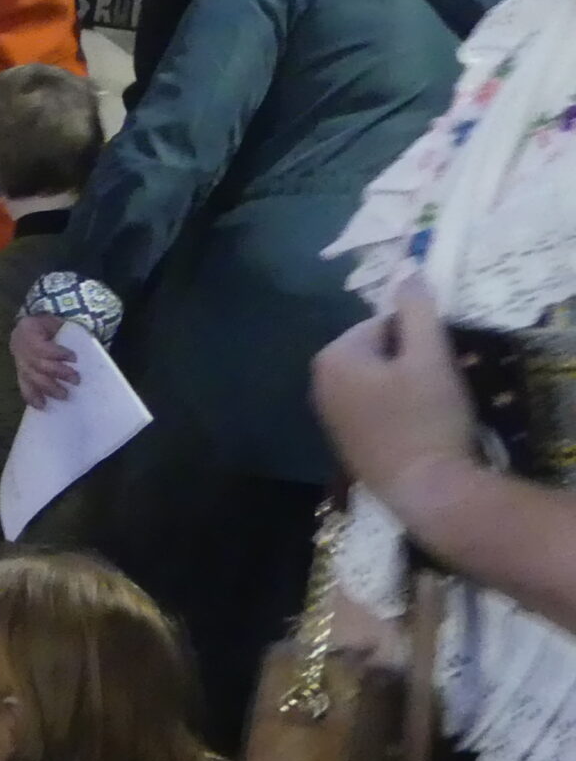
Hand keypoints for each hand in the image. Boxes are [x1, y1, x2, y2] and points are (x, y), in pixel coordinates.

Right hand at [11, 314, 78, 406]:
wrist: (29, 326)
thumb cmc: (47, 324)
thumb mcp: (56, 321)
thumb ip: (65, 333)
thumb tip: (84, 349)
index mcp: (27, 328)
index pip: (41, 345)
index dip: (56, 353)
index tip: (74, 358)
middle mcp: (19, 346)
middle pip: (36, 363)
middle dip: (57, 373)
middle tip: (76, 380)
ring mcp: (17, 360)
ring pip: (31, 377)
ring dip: (48, 388)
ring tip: (64, 395)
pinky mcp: (19, 372)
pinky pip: (23, 385)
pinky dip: (32, 396)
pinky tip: (41, 405)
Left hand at [312, 277, 477, 519]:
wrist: (429, 493)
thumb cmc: (427, 419)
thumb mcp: (430, 356)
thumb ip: (417, 309)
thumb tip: (405, 266)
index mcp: (331, 358)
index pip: (383, 325)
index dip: (419, 340)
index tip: (439, 365)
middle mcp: (319, 385)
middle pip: (379, 353)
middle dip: (411, 362)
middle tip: (440, 387)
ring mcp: (329, 418)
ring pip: (379, 382)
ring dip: (408, 387)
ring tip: (434, 409)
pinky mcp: (347, 443)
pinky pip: (377, 410)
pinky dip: (400, 412)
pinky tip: (421, 430)